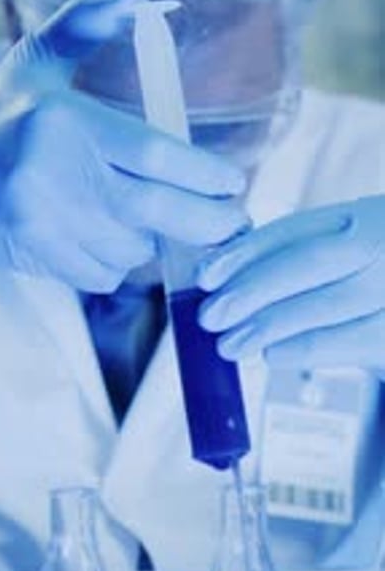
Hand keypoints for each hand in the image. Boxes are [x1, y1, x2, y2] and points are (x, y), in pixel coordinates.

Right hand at [0, 0, 247, 290]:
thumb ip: (86, 25)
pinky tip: (103, 236)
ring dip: (152, 239)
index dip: (205, 174)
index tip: (234, 182)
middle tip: (235, 221)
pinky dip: (117, 262)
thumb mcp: (35, 62)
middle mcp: (53, 174)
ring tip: (141, 216)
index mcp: (63, 121)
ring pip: (133, 247)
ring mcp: (44, 222)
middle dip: (209, 222)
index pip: (154, 153)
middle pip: (157, 211)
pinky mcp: (37, 257)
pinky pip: (106, 274)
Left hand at [197, 195, 384, 371]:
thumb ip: (305, 256)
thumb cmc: (377, 279)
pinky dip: (306, 349)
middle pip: (307, 262)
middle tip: (210, 316)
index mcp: (367, 215)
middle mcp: (384, 241)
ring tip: (231, 344)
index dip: (245, 252)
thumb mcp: (355, 252)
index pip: (296, 230)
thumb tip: (227, 276)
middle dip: (251, 289)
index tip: (204, 275)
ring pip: (325, 304)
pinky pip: (351, 341)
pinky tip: (274, 355)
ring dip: (270, 326)